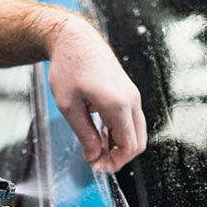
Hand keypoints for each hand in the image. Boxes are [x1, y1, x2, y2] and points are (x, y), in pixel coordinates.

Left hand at [45, 12, 145, 173]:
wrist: (74, 39)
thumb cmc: (69, 67)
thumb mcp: (69, 107)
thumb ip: (84, 134)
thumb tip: (94, 157)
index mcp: (118, 104)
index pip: (128, 146)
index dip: (114, 162)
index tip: (97, 166)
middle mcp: (131, 100)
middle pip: (138, 142)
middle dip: (119, 157)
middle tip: (96, 161)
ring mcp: (132, 95)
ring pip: (136, 132)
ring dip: (119, 145)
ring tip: (96, 147)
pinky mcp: (129, 92)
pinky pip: (131, 120)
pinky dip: (120, 132)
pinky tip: (101, 133)